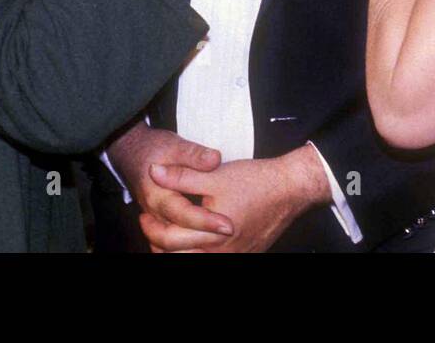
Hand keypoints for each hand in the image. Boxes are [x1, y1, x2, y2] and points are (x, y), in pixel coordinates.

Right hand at [106, 124, 234, 250]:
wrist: (132, 153)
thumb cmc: (154, 148)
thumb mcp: (175, 145)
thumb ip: (194, 154)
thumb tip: (214, 159)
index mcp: (157, 194)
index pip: (184, 215)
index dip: (207, 222)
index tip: (228, 225)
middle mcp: (153, 212)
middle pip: (174, 239)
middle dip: (202, 238)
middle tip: (228, 231)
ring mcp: (154, 219)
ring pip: (168, 246)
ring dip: (192, 247)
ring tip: (218, 240)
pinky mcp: (157, 223)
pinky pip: (166, 244)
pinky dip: (183, 248)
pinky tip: (204, 243)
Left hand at [146, 146, 330, 252]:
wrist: (290, 189)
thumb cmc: (255, 182)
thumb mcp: (214, 175)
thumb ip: (181, 176)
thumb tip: (154, 172)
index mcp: (213, 236)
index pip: (169, 241)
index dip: (152, 228)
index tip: (144, 215)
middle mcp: (223, 253)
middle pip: (178, 257)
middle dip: (159, 243)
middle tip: (150, 226)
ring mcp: (236, 258)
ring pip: (195, 261)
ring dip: (176, 251)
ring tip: (167, 234)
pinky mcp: (244, 255)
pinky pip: (213, 259)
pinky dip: (197, 251)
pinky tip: (192, 239)